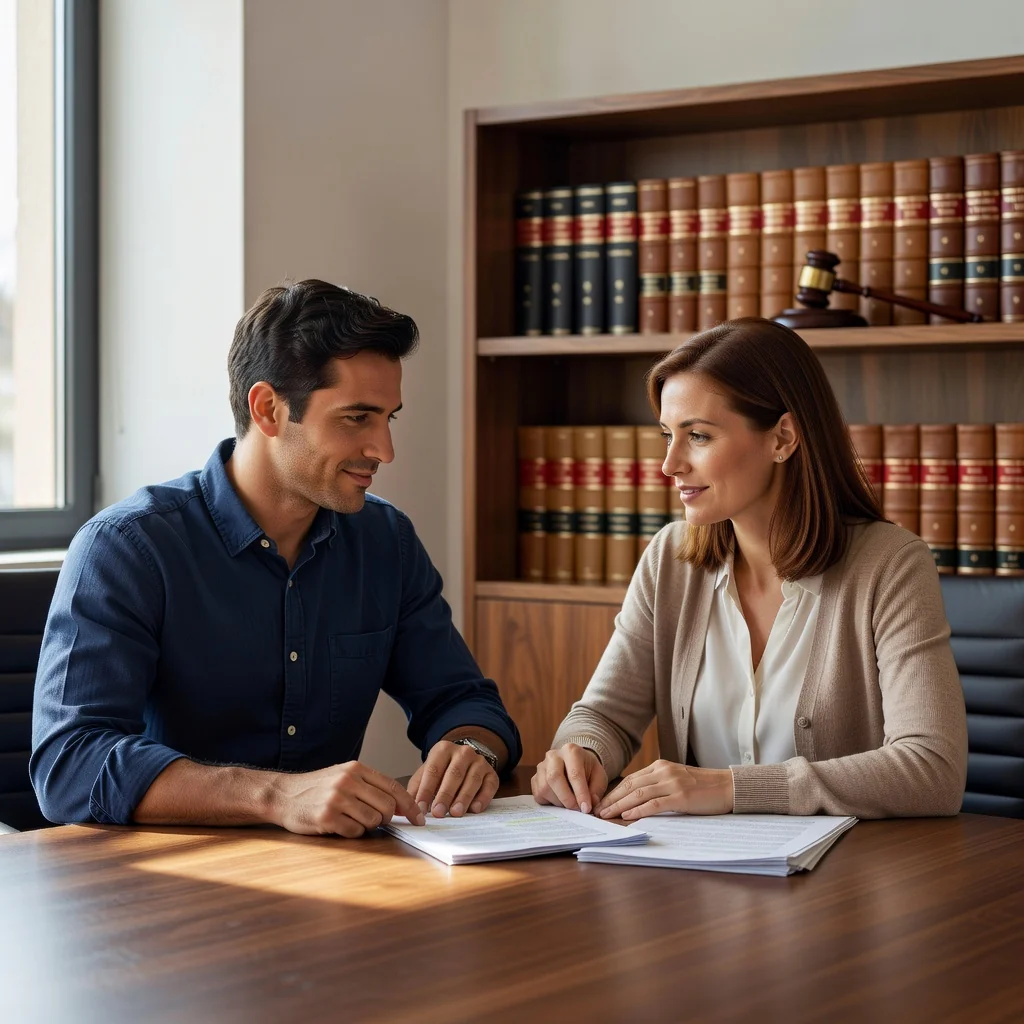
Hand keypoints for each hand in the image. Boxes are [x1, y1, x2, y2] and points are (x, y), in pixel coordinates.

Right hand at [269, 761, 424, 837]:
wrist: (282, 794)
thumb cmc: (316, 788)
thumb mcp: (344, 776)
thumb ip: (370, 786)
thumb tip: (401, 804)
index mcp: (356, 769)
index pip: (393, 787)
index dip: (409, 805)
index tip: (418, 818)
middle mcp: (348, 781)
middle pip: (386, 806)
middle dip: (386, 818)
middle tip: (375, 820)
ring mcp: (337, 799)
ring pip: (373, 821)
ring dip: (367, 826)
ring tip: (352, 820)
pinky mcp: (327, 817)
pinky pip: (355, 832)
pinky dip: (352, 832)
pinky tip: (340, 825)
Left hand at [407, 740, 499, 817]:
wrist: (465, 760)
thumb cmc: (442, 771)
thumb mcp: (426, 774)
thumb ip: (417, 788)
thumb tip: (408, 808)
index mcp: (443, 749)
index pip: (433, 770)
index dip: (425, 790)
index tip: (420, 808)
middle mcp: (463, 752)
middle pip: (454, 774)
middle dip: (445, 795)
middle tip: (438, 813)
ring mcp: (479, 762)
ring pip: (472, 779)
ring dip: (463, 797)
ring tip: (455, 813)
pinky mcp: (492, 774)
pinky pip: (489, 786)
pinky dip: (482, 798)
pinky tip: (475, 809)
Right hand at [531, 743, 607, 814]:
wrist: (575, 763)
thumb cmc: (588, 769)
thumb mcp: (599, 776)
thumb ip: (596, 790)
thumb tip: (590, 804)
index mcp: (571, 751)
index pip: (574, 773)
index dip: (580, 793)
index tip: (586, 808)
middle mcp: (553, 756)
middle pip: (554, 777)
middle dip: (566, 798)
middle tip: (576, 809)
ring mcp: (541, 767)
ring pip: (544, 788)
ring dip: (558, 802)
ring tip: (570, 804)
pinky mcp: (534, 778)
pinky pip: (538, 795)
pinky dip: (550, 803)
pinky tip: (560, 801)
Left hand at [595, 760, 733, 819]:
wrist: (727, 787)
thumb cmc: (702, 787)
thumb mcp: (676, 780)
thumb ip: (658, 785)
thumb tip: (636, 799)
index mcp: (660, 766)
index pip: (631, 779)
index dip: (614, 791)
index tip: (601, 802)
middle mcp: (663, 772)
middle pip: (630, 785)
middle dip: (611, 799)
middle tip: (597, 811)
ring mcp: (672, 783)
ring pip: (638, 794)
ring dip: (619, 805)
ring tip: (606, 815)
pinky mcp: (681, 797)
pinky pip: (654, 803)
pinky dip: (639, 810)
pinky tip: (627, 816)